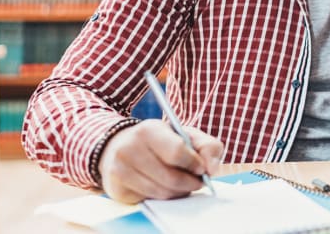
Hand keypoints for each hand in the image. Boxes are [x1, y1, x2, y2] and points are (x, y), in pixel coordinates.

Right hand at [98, 119, 224, 203]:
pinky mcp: (117, 188)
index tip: (201, 168)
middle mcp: (129, 148)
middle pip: (171, 177)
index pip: (176, 152)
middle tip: (198, 182)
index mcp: (149, 130)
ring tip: (184, 184)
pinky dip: (163, 197)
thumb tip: (211, 169)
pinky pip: (149, 200)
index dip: (194, 164)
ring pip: (161, 192)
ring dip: (179, 192)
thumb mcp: (186, 135)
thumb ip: (208, 147)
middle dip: (191, 183)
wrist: (122, 145)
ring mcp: (120, 170)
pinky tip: (165, 187)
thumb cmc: (161, 141)